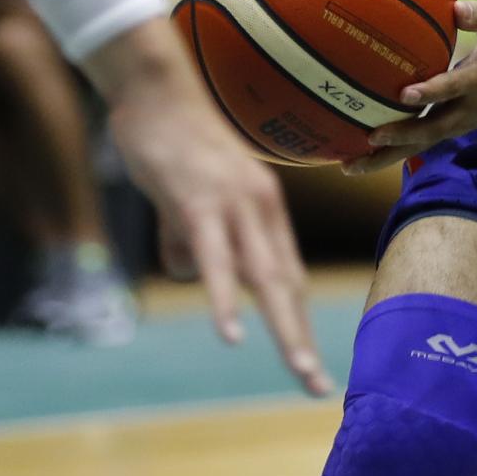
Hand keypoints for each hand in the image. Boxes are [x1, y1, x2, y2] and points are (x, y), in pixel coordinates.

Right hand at [85, 20, 330, 393]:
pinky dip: (226, 298)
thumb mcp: (187, 200)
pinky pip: (216, 259)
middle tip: (320, 387)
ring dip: (285, 330)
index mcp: (265, 209)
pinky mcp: (199, 201)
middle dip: (303, 340)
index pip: (289, 275)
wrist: (156, 88)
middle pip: (289, 285)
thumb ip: (190, 238)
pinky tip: (231, 333)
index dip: (300, 321)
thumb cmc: (172, 142)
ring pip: (265, 278)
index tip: (312, 363)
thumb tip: (188, 274)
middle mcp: (261, 208)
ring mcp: (233, 204)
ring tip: (301, 372)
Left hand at [351, 0, 476, 173]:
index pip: (453, 87)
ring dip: (388, 155)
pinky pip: (424, 142)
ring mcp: (462, 122)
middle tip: (367, 139)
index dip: (430, 91)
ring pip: (423, 144)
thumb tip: (453, 9)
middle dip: (400, 137)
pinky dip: (395, 151)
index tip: (404, 94)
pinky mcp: (456, 126)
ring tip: (350, 164)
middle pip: (432, 130)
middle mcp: (469, 107)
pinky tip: (365, 155)